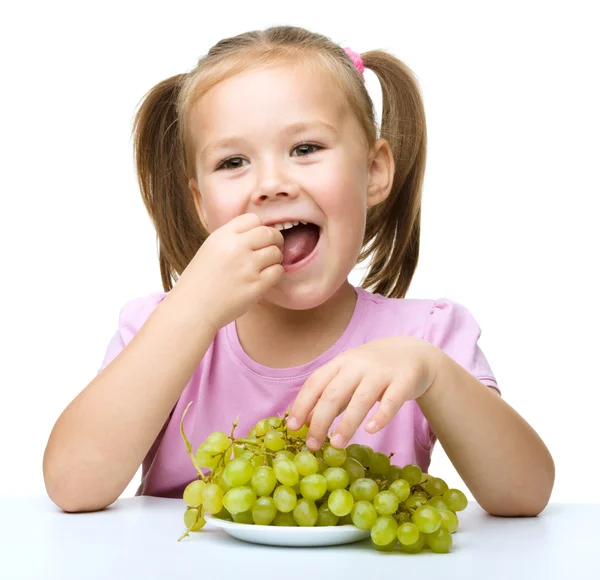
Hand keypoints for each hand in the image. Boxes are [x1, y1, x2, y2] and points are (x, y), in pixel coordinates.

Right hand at [171, 213, 283, 330]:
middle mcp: (236, 248)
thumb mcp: (209, 250)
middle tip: (272, 250)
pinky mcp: (256, 286)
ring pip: (276, 252)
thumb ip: (231, 240)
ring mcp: (247, 267)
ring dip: (275, 259)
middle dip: (275, 241)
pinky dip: (275, 274)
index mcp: (222, 236)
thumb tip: (256, 234)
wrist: (191, 309)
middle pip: (269, 233)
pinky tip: (265, 279)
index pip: (253, 219)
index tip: (258, 240)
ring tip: (265, 267)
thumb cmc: (199, 282)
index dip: (259, 228)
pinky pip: (277, 271)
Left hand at [287, 337, 440, 449]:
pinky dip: (381, 416)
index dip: (302, 405)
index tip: (292, 427)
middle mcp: (358, 365)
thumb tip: (305, 422)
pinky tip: (371, 431)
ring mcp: (381, 372)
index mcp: (340, 363)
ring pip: (361, 398)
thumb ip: (328, 397)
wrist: (414, 353)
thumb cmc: (373, 369)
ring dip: (347, 423)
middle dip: (320, 420)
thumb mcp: (348, 377)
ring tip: (337, 445)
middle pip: (334, 393)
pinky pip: (392, 400)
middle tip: (312, 445)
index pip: (315, 383)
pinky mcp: (404, 380)